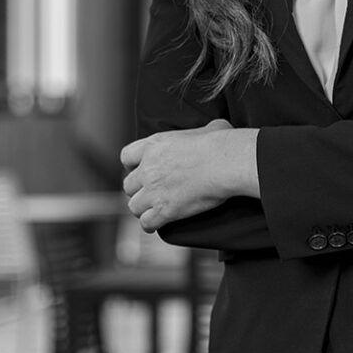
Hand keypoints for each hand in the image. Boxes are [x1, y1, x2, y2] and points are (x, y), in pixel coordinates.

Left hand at [119, 119, 255, 232]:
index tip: (141, 170)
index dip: (132, 166)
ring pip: (134, 207)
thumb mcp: (208, 128)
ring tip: (154, 210)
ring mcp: (154, 190)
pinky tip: (159, 223)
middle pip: (128, 185)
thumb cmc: (220, 144)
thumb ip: (203, 131)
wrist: (225, 163)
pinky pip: (147, 223)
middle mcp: (148, 168)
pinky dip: (152, 224)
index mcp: (154, 145)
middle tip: (151, 193)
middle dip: (138, 191)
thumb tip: (216, 129)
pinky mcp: (165, 210)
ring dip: (143, 209)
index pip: (126, 156)